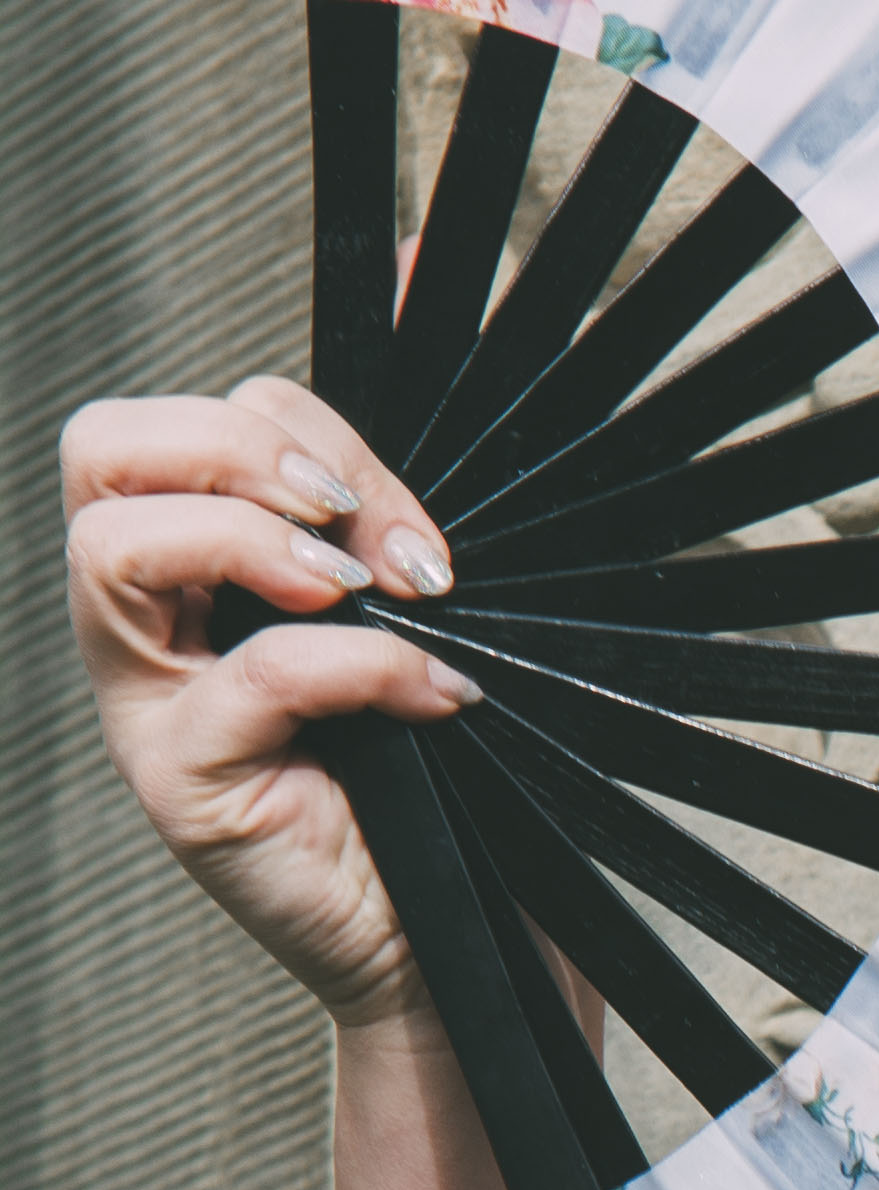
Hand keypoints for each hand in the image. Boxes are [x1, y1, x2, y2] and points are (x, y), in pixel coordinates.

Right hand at [62, 376, 472, 1029]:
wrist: (465, 930)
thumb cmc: (444, 759)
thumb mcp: (433, 590)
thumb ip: (405, 449)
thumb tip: (416, 259)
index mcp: (198, 557)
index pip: (182, 416)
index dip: (297, 428)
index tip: (410, 519)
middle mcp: (147, 618)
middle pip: (101, 448)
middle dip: (240, 448)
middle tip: (358, 527)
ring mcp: (147, 702)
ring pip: (108, 544)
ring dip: (250, 535)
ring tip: (367, 594)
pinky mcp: (183, 787)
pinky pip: (240, 681)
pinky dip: (354, 670)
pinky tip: (438, 698)